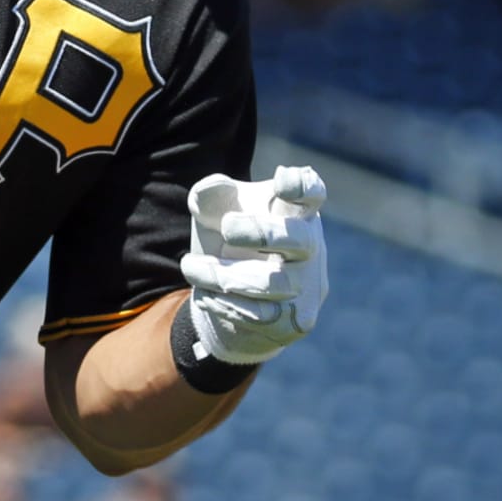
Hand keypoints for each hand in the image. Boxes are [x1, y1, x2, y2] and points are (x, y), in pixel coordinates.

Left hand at [179, 164, 327, 366]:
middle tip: (227, 227)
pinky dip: (224, 302)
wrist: (226, 298)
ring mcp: (306, 286)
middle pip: (299, 239)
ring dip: (222, 274)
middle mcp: (310, 247)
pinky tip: (204, 294)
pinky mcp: (294, 321)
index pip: (311, 194)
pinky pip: (260, 315)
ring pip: (271, 282)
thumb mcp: (213, 212)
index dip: (302, 186)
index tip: (282, 179)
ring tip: (189, 265)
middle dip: (261, 232)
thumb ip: (211, 195)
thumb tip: (211, 189)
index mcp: (294, 212)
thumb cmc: (226, 241)